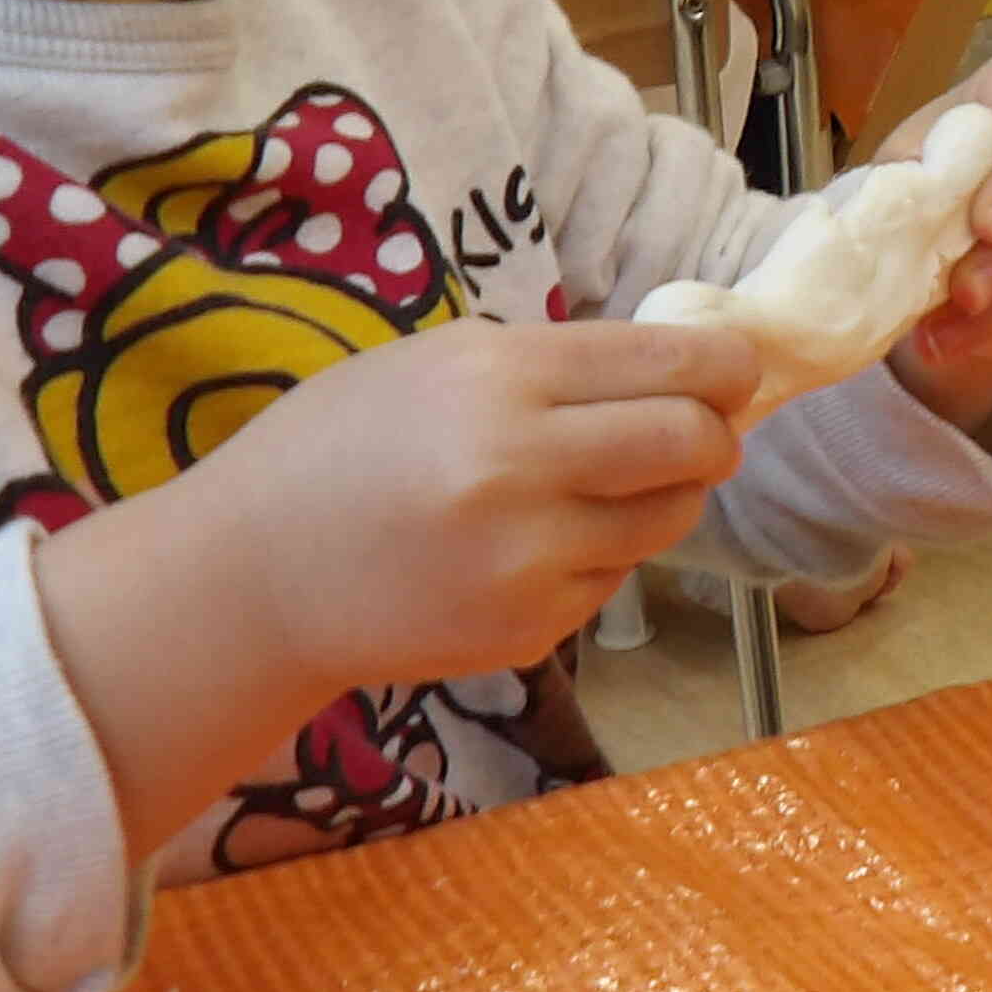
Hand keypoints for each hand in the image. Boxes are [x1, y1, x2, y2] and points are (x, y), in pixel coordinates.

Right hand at [34, 312, 757, 853]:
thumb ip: (555, 363)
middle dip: (715, 434)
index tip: (739, 371)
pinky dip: (599, 556)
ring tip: (604, 486)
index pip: (671, 366)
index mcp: (497, 379)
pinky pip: (615, 578)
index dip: (728, 368)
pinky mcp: (531, 627)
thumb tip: (682, 365)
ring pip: (667, 518)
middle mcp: (521, 466)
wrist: (252, 581)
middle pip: (693, 442)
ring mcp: (529, 557)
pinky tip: (532, 546)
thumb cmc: (338, 450)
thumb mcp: (434, 364)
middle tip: (703, 432)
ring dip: (664, 497)